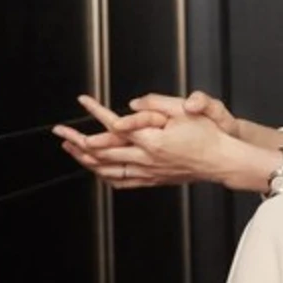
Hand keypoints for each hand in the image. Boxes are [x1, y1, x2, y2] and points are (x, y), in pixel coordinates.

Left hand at [53, 95, 241, 189]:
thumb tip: (132, 105)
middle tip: (61, 132)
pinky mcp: (152, 180)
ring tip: (71, 150)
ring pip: (106, 169)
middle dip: (76, 140)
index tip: (84, 101)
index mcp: (151, 139)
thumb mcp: (184, 111)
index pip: (114, 124)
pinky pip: (120, 182)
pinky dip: (103, 176)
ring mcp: (147, 172)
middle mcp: (145, 158)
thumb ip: (156, 106)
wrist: (221, 160)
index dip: (95, 111)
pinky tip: (97, 171)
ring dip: (85, 160)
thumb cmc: (207, 135)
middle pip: (101, 151)